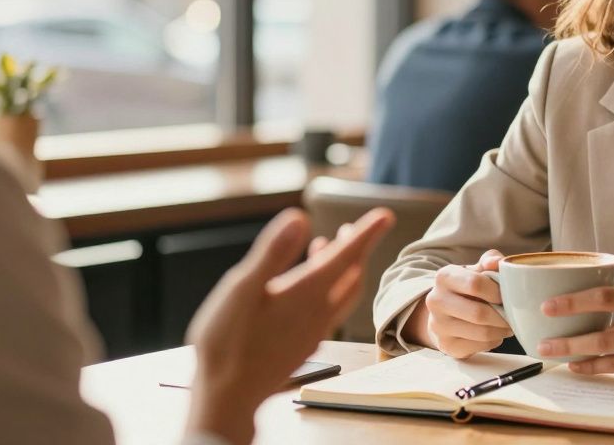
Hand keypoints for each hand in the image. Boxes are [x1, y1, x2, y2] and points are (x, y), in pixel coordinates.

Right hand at [184, 207, 393, 444]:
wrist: (227, 396)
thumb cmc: (228, 343)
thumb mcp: (242, 289)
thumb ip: (273, 253)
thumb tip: (299, 218)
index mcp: (307, 294)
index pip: (347, 256)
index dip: (366, 233)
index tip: (386, 216)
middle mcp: (319, 313)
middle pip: (351, 276)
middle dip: (356, 249)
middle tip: (354, 228)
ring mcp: (314, 331)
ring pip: (341, 295)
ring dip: (341, 269)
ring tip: (325, 247)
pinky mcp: (304, 344)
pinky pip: (328, 310)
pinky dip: (327, 289)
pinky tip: (306, 288)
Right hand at [409, 249, 512, 357]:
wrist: (444, 312)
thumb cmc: (467, 287)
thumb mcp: (477, 269)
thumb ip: (490, 260)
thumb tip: (497, 262)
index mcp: (444, 277)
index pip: (475, 284)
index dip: (497, 292)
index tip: (507, 295)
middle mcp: (436, 301)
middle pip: (479, 313)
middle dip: (503, 315)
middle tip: (514, 314)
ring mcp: (438, 325)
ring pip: (482, 333)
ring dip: (502, 330)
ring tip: (508, 324)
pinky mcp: (446, 345)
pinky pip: (479, 346)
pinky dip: (494, 341)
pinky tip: (495, 333)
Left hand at [535, 266, 613, 380]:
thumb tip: (600, 261)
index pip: (606, 292)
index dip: (575, 299)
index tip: (548, 304)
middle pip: (603, 323)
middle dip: (569, 328)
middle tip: (541, 333)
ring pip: (608, 348)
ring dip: (575, 351)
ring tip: (551, 351)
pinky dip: (594, 368)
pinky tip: (577, 367)